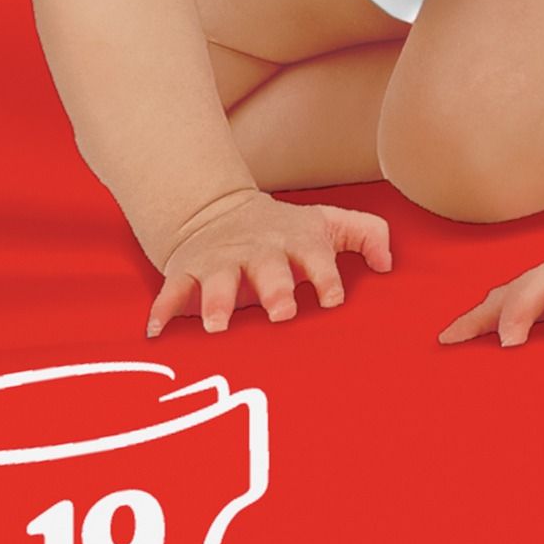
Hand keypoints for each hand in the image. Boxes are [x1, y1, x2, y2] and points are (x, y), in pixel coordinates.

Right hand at [147, 187, 391, 337]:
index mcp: (296, 241)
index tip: (331, 297)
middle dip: (274, 288)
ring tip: (218, 326)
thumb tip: (388, 264)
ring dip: (216, 301)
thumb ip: (368, 234)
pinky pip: (172, 290)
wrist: (216, 210)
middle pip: (268, 268)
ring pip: (217, 279)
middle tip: (281, 312)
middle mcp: (258, 251)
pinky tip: (156, 333)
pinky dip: (162, 310)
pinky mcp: (188, 271)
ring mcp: (221, 260)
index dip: (324, 276)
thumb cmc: (284, 232)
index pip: (316, 256)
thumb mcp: (327, 222)